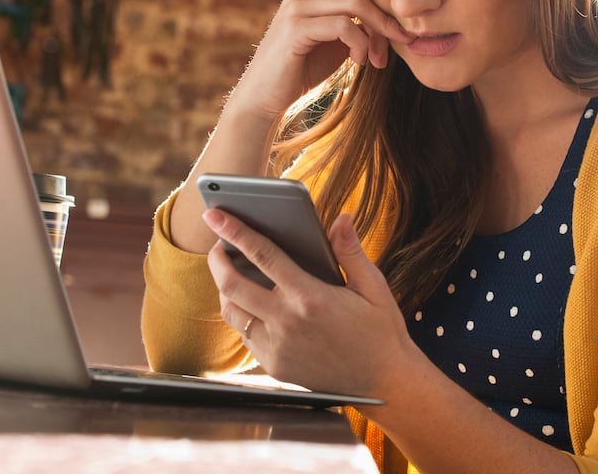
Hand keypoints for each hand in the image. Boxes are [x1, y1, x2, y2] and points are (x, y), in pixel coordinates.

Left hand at [204, 208, 413, 397]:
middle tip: (218, 245)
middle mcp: (287, 323)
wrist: (383, 382)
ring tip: (232, 272)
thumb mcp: (373, 286)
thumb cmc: (380, 330)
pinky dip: (242, 315)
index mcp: (310, 297)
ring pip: (231, 312)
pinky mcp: (274, 366)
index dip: (235, 231)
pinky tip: (252, 303)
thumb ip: (350, 252)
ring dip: (224, 289)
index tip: (215, 215)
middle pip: (232, 285)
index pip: (262, 255)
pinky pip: (244, 335)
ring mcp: (277, 348)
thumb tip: (341, 219)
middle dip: (217, 260)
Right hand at [227, 0, 411, 120]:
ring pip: (356, 4)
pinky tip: (358, 62)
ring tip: (373, 60)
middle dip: (383, 23)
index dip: (382, 15)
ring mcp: (297, 4)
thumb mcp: (337, 41)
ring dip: (374, 35)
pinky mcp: (296, 26)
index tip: (395, 42)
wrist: (266, 95)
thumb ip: (359, 24)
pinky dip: (359, 44)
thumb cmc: (303, 68)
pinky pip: (343, 25)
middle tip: (387, 54)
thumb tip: (394, 19)